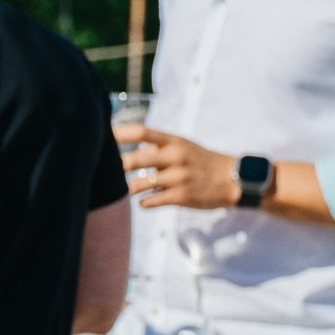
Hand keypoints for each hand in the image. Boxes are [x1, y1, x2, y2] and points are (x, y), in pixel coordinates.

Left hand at [116, 124, 242, 210]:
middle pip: (133, 160)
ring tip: (127, 189)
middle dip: (116, 168)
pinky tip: (146, 201)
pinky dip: (143, 202)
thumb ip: (157, 148)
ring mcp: (178, 178)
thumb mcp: (183, 147)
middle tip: (105, 172)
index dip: (118, 133)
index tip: (100, 135)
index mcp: (174, 142)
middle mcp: (175, 157)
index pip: (141, 132)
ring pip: (137, 185)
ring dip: (127, 189)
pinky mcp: (181, 197)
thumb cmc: (202, 162)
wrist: (235, 180)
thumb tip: (126, 147)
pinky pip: (149, 202)